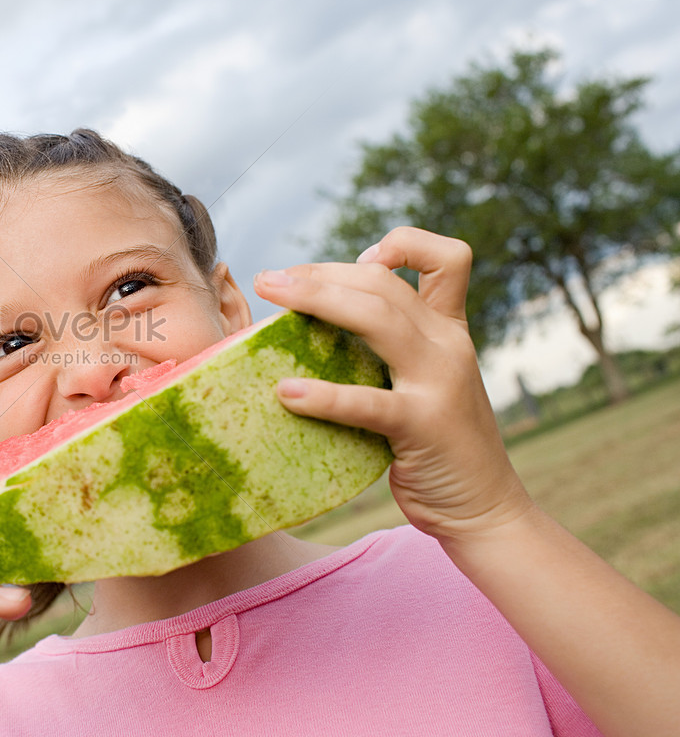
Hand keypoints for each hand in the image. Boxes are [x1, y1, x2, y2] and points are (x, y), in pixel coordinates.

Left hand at [254, 226, 534, 543]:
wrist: (484, 510)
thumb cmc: (436, 444)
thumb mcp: (424, 382)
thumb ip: (392, 349)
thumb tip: (321, 323)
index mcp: (448, 330)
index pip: (448, 258)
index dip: (404, 243)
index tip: (361, 259)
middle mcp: (448, 345)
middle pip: (383, 283)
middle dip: (322, 272)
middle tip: (271, 279)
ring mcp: (440, 382)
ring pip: (377, 319)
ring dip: (318, 300)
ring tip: (269, 301)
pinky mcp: (423, 425)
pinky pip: (366, 402)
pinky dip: (322, 395)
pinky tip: (285, 392)